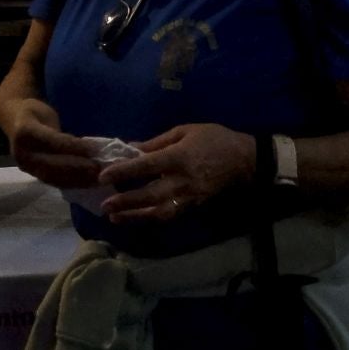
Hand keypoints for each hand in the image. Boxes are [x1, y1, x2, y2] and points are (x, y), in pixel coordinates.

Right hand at [5, 100, 99, 187]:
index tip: (95, 150)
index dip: (74, 147)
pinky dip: (72, 184)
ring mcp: (26, 167)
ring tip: (97, 178)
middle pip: (52, 164)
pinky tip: (87, 183)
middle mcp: (22, 153)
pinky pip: (54, 182)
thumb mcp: (47, 115)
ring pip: (53, 177)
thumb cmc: (35, 114)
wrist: (14, 123)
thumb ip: (62, 132)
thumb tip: (88, 149)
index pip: (52, 142)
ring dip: (77, 180)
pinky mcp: (33, 175)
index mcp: (25, 132)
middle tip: (99, 168)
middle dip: (77, 168)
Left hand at [98, 124, 256, 222]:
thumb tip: (132, 148)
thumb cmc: (213, 139)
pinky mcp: (194, 206)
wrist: (244, 160)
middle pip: (150, 194)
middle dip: (126, 201)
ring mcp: (189, 196)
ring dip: (135, 216)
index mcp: (179, 157)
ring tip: (115, 218)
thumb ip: (157, 142)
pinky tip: (136, 218)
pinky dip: (152, 218)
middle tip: (105, 205)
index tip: (104, 176)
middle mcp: (183, 180)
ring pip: (159, 212)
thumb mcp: (185, 131)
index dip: (124, 171)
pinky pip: (170, 215)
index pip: (146, 166)